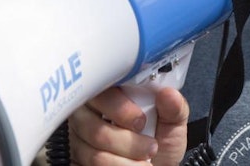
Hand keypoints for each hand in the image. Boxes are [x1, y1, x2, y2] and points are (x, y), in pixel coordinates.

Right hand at [69, 87, 188, 164]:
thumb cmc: (158, 142)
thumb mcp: (172, 124)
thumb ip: (173, 108)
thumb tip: (168, 94)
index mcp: (109, 94)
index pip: (100, 91)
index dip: (118, 107)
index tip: (140, 121)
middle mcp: (86, 114)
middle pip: (93, 126)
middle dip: (127, 141)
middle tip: (150, 146)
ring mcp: (78, 139)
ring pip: (94, 152)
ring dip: (127, 160)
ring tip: (145, 160)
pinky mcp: (76, 158)